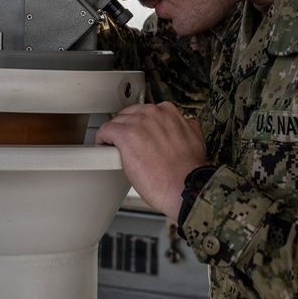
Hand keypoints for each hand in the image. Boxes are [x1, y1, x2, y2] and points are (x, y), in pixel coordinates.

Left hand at [95, 102, 205, 219]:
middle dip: (126, 129)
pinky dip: (102, 139)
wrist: (183, 187)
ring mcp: (138, 123)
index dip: (138, 125)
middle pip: (128, 115)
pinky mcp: (125, 135)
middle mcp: (152, 113)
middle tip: (125, 144)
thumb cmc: (188, 170)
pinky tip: (104, 147)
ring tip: (114, 148)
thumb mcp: (195, 138)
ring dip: (114, 135)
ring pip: (116, 122)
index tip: (137, 135)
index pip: (144, 112)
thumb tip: (181, 124)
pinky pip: (105, 130)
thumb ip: (185, 126)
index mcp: (167, 111)